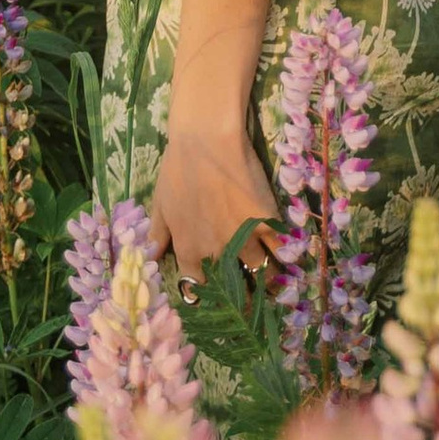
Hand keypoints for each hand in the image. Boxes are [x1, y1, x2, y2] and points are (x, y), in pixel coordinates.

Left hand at [151, 119, 279, 287]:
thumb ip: (157, 235)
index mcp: (190, 250)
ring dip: (264, 277)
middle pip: (232, 286)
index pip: (198, 286)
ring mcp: (245, 239)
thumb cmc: (177, 169)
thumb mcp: (159, 203)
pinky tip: (286, 257)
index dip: (206, 291)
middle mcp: (217, 252)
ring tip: (271, 283)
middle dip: (240, 295)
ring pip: (259, 270)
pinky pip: (280, 248)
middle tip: (247, 298)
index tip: (213, 292)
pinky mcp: (267, 222)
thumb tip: (152, 257)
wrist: (207, 141)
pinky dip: (283, 254)